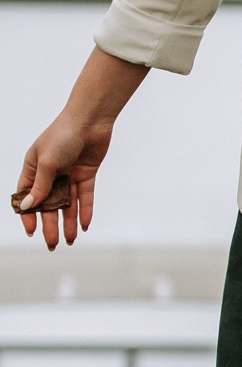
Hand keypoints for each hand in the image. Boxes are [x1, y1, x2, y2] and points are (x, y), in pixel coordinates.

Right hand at [16, 112, 112, 249]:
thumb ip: (40, 185)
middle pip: (49, 204)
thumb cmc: (62, 136)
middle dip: (50, 225)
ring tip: (70, 241)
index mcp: (33, 167)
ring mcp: (69, 174)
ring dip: (68, 222)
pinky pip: (85, 196)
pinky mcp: (86, 174)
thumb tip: (27, 206)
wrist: (90, 121)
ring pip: (67, 203)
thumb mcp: (47, 162)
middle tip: (52, 245)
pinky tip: (85, 226)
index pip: (27, 196)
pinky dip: (85, 211)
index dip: (28, 214)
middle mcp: (50, 172)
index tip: (31, 231)